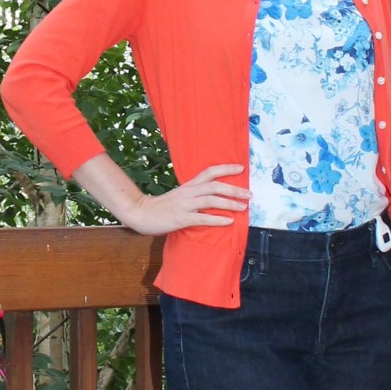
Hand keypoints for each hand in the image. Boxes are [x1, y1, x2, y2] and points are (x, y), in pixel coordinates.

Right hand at [126, 164, 249, 235]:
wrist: (140, 213)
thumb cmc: (162, 207)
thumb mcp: (179, 196)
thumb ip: (194, 195)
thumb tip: (213, 198)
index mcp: (189, 186)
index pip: (209, 172)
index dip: (226, 169)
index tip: (242, 168)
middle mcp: (188, 192)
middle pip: (214, 186)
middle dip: (234, 189)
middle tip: (249, 194)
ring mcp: (184, 205)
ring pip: (211, 200)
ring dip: (229, 203)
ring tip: (243, 207)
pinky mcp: (181, 218)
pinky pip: (202, 218)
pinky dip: (217, 219)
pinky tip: (229, 221)